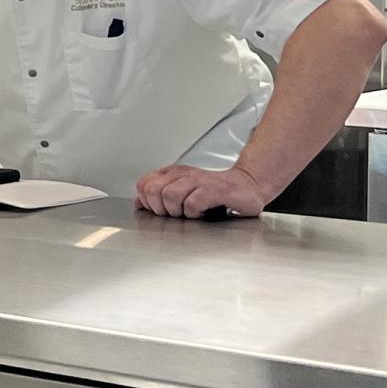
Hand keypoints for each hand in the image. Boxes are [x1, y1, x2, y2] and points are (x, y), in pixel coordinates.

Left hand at [134, 164, 267, 219]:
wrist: (247, 187)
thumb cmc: (215, 193)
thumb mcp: (183, 192)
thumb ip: (159, 196)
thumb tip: (139, 203)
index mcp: (173, 173)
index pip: (144, 185)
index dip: (148, 202)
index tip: (162, 210)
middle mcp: (184, 174)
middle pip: (154, 191)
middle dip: (161, 208)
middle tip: (176, 214)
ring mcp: (200, 180)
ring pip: (170, 195)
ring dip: (178, 211)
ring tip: (190, 213)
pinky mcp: (215, 190)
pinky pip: (193, 203)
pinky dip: (195, 213)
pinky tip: (203, 212)